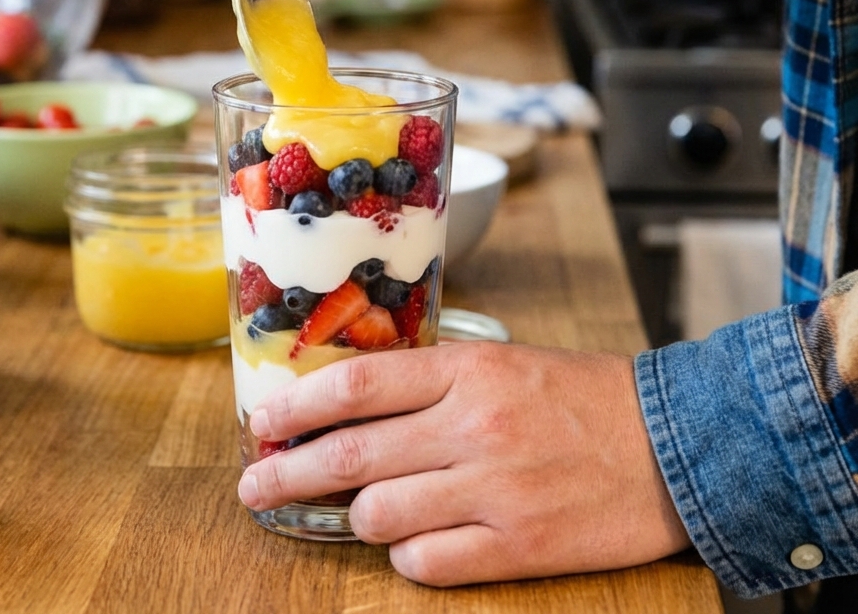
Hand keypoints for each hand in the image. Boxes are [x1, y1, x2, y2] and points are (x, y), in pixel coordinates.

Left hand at [239, 342, 689, 586]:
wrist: (673, 442)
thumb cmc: (579, 396)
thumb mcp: (503, 362)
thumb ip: (431, 380)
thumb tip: (353, 403)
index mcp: (468, 370)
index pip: (358, 384)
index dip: (298, 404)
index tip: (264, 421)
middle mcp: (472, 426)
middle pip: (352, 453)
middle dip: (289, 472)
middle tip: (253, 486)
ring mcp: (494, 489)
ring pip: (380, 512)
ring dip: (358, 515)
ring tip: (360, 510)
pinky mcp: (519, 546)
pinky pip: (427, 563)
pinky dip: (407, 556)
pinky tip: (414, 543)